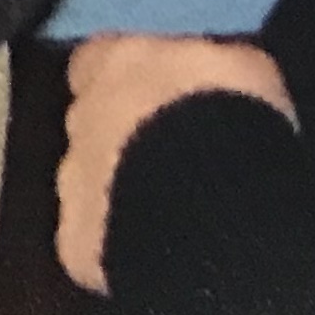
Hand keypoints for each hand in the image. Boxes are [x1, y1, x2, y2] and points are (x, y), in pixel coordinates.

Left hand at [56, 33, 294, 293]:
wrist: (213, 199)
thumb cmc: (231, 112)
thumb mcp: (242, 65)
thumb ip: (208, 66)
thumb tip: (210, 73)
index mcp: (113, 63)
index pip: (101, 60)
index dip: (129, 79)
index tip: (160, 96)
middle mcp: (80, 117)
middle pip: (92, 123)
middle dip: (123, 138)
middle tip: (174, 161)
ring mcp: (71, 181)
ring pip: (89, 185)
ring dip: (121, 192)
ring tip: (173, 212)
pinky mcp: (78, 243)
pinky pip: (94, 243)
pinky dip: (120, 246)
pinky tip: (159, 255)